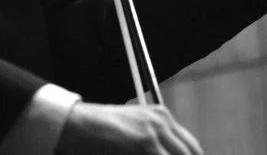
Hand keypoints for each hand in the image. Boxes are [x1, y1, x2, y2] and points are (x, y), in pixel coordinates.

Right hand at [56, 102, 201, 154]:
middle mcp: (162, 120)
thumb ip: (154, 143)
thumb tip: (169, 153)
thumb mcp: (133, 132)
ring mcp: (155, 131)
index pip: (191, 147)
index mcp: (161, 115)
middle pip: (191, 153)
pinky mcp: (145, 143)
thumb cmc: (99, 133)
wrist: (76, 124)